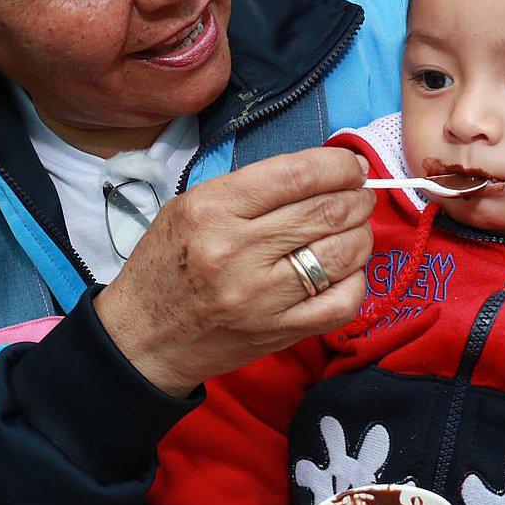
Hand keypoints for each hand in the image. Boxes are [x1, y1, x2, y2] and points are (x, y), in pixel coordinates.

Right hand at [96, 147, 373, 396]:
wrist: (142, 339)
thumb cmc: (166, 265)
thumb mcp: (190, 207)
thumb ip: (252, 188)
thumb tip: (323, 172)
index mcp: (212, 209)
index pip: (298, 174)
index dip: (340, 165)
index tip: (351, 166)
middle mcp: (237, 251)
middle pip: (328, 211)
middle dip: (357, 197)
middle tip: (359, 195)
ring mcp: (261, 297)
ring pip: (344, 253)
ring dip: (362, 234)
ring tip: (353, 229)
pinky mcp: (279, 332)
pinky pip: (343, 302)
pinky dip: (356, 280)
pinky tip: (344, 271)